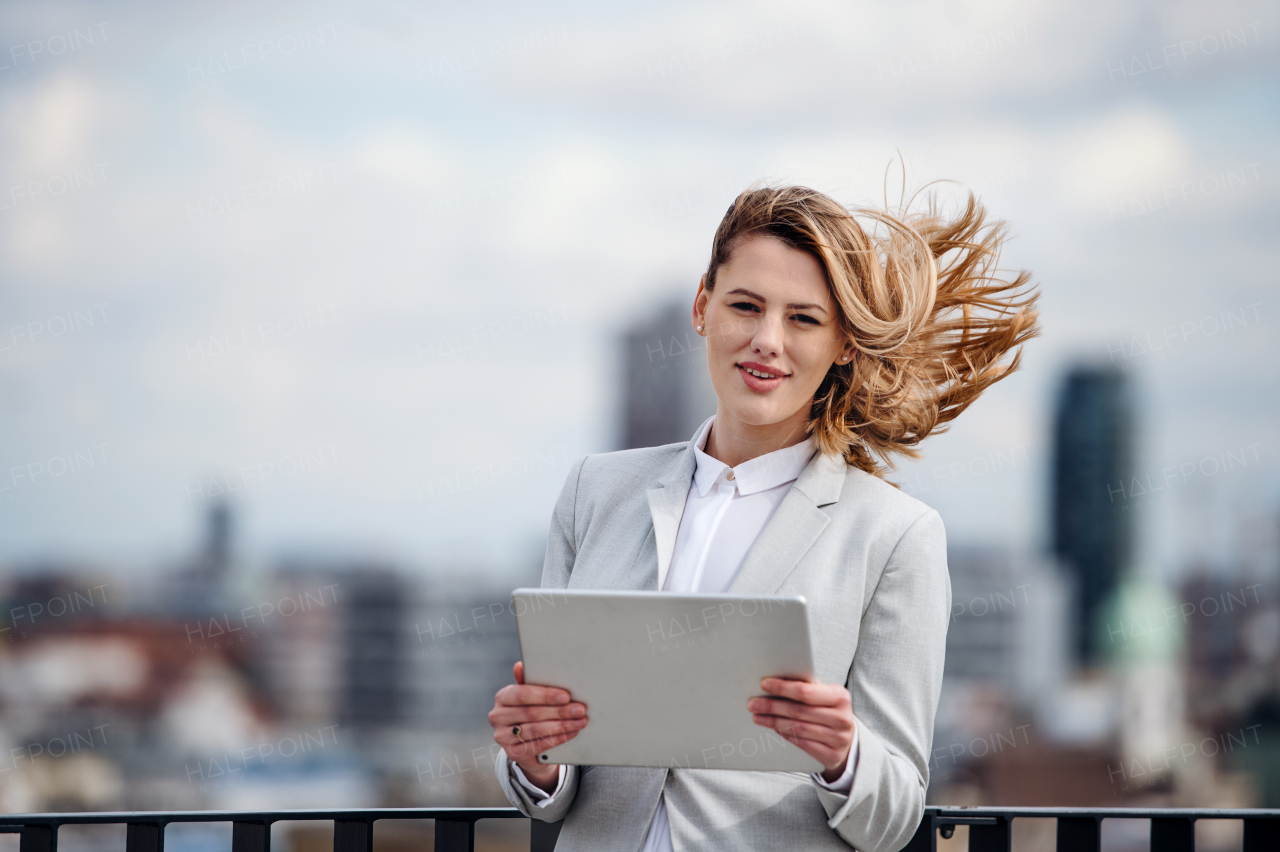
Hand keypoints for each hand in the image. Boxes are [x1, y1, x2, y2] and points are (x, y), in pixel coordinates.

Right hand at [489, 661, 588, 792]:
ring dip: (562, 725)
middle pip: (532, 713)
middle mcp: (498, 717)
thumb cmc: (531, 713)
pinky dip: (557, 739)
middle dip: (559, 711)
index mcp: (502, 697)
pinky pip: (538, 745)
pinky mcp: (512, 753)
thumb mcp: (530, 696)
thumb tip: (520, 665)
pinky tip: (571, 733)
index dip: (545, 695)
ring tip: (580, 721)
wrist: (528, 744)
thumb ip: (528, 682)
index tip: (566, 696)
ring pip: (536, 730)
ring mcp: (503, 736)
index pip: (522, 694)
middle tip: (580, 709)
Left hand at [748, 677, 854, 782]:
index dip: (783, 688)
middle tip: (753, 703)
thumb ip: (808, 687)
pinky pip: (802, 744)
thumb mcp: (826, 696)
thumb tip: (777, 677)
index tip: (764, 684)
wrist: (849, 741)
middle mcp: (842, 718)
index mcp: (840, 697)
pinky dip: (785, 734)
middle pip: (799, 711)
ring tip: (757, 716)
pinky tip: (773, 728)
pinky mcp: (831, 755)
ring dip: (774, 721)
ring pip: (798, 728)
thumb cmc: (830, 711)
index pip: (806, 691)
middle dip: (772, 706)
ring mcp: (838, 738)